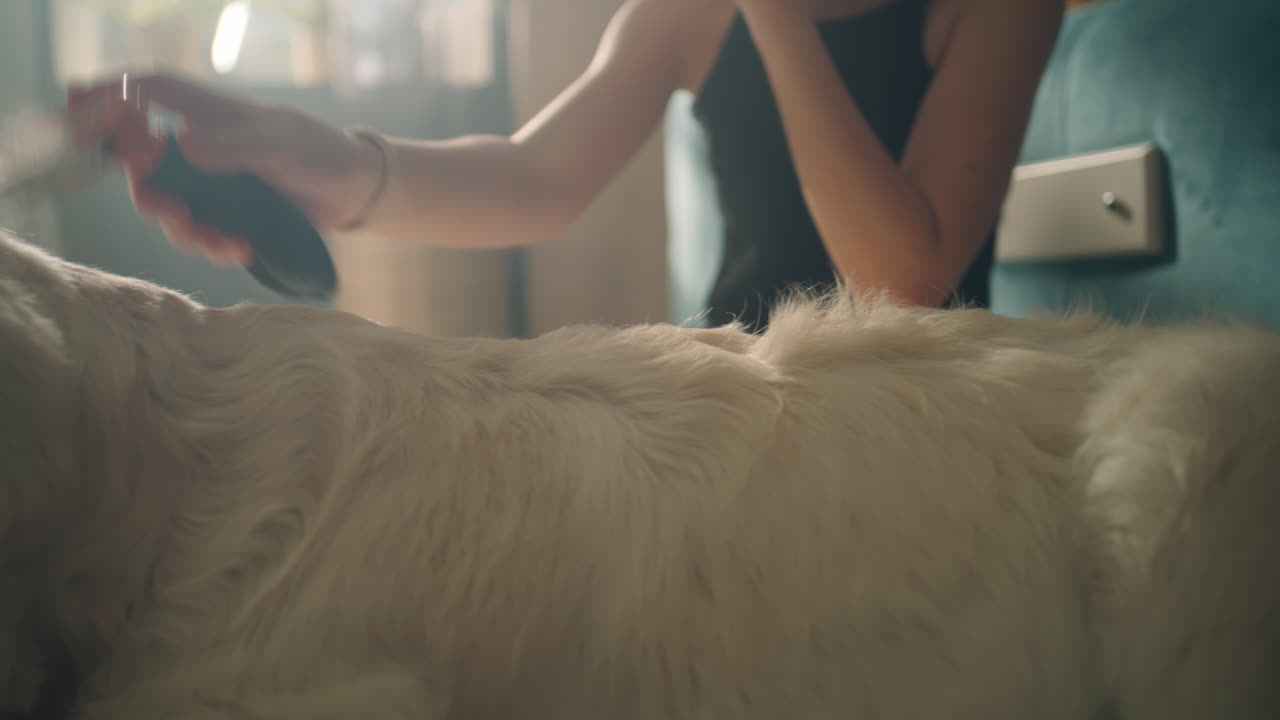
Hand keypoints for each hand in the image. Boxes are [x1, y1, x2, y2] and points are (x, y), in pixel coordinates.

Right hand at [66, 73, 382, 266]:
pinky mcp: (224, 215)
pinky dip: (214, 246)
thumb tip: (180, 145)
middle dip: (145, 188)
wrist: (353, 192)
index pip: (147, 91)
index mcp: (208, 113)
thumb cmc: (318, 151)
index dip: (109, 95)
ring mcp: (208, 184)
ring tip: (223, 241)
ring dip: (184, 229)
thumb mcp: (279, 144)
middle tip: (168, 206)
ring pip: (167, 208)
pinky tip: (242, 250)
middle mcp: (198, 147)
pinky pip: (199, 235)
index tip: (78, 108)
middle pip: (141, 164)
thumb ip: (232, 145)